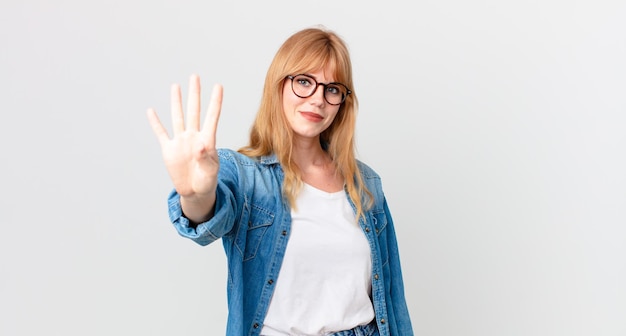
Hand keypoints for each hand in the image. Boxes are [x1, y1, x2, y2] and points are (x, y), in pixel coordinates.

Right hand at [147, 75, 221, 219]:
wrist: (195, 192)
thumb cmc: (207, 181)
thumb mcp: (210, 172)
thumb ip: (206, 158)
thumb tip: (200, 145)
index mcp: (207, 140)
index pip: (212, 117)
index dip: (215, 102)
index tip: (219, 86)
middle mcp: (194, 137)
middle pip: (194, 111)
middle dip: (195, 94)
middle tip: (195, 76)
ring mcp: (181, 142)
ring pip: (178, 117)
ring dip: (176, 102)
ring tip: (176, 86)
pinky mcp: (169, 150)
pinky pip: (161, 133)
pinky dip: (155, 123)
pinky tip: (151, 111)